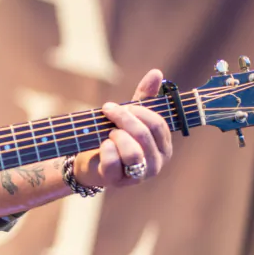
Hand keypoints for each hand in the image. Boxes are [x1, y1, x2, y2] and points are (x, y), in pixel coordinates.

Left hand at [74, 68, 172, 188]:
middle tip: (108, 111)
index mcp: (163, 146)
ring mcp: (138, 175)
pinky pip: (113, 162)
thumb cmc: (115, 137)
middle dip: (123, 118)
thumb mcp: (130, 116)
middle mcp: (156, 163)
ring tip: (108, 133)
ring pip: (133, 152)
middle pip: (145, 135)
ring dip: (116, 136)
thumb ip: (144, 97)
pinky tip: (102, 146)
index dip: (138, 112)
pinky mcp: (118, 181)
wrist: (90, 161)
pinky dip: (105, 149)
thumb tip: (157, 73)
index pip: (158, 125)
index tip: (119, 106)